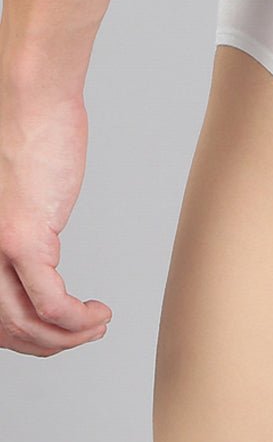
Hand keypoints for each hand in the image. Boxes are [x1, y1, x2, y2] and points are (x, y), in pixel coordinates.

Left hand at [0, 84, 111, 355]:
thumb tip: (35, 259)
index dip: (23, 334)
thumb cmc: (24, 133)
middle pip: (5, 326)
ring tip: (95, 325)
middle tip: (80, 335)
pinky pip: (51, 302)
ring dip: (67, 336)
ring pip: (26, 323)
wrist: (28, 98)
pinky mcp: (22, 239)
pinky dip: (76, 319)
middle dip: (47, 343)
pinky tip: (95, 313)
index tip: (53, 334)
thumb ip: (17, 231)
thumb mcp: (13, 195)